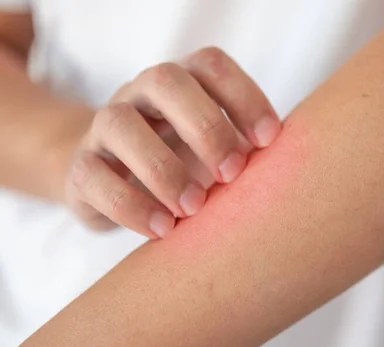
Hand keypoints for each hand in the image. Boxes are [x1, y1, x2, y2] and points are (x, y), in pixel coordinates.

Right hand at [64, 47, 280, 238]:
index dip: (244, 97)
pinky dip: (131, 206)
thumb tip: (288, 173)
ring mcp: (105, 127)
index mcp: (182, 83)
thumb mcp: (216, 153)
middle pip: (165, 81)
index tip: (270, 141)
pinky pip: (93, 177)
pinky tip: (165, 230)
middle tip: (233, 174)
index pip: (211, 66)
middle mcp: (140, 94)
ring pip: (121, 125)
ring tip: (194, 209)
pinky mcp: (81, 168)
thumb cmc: (186, 166)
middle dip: (205, 127)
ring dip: (164, 168)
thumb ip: (243, 152)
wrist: (118, 184)